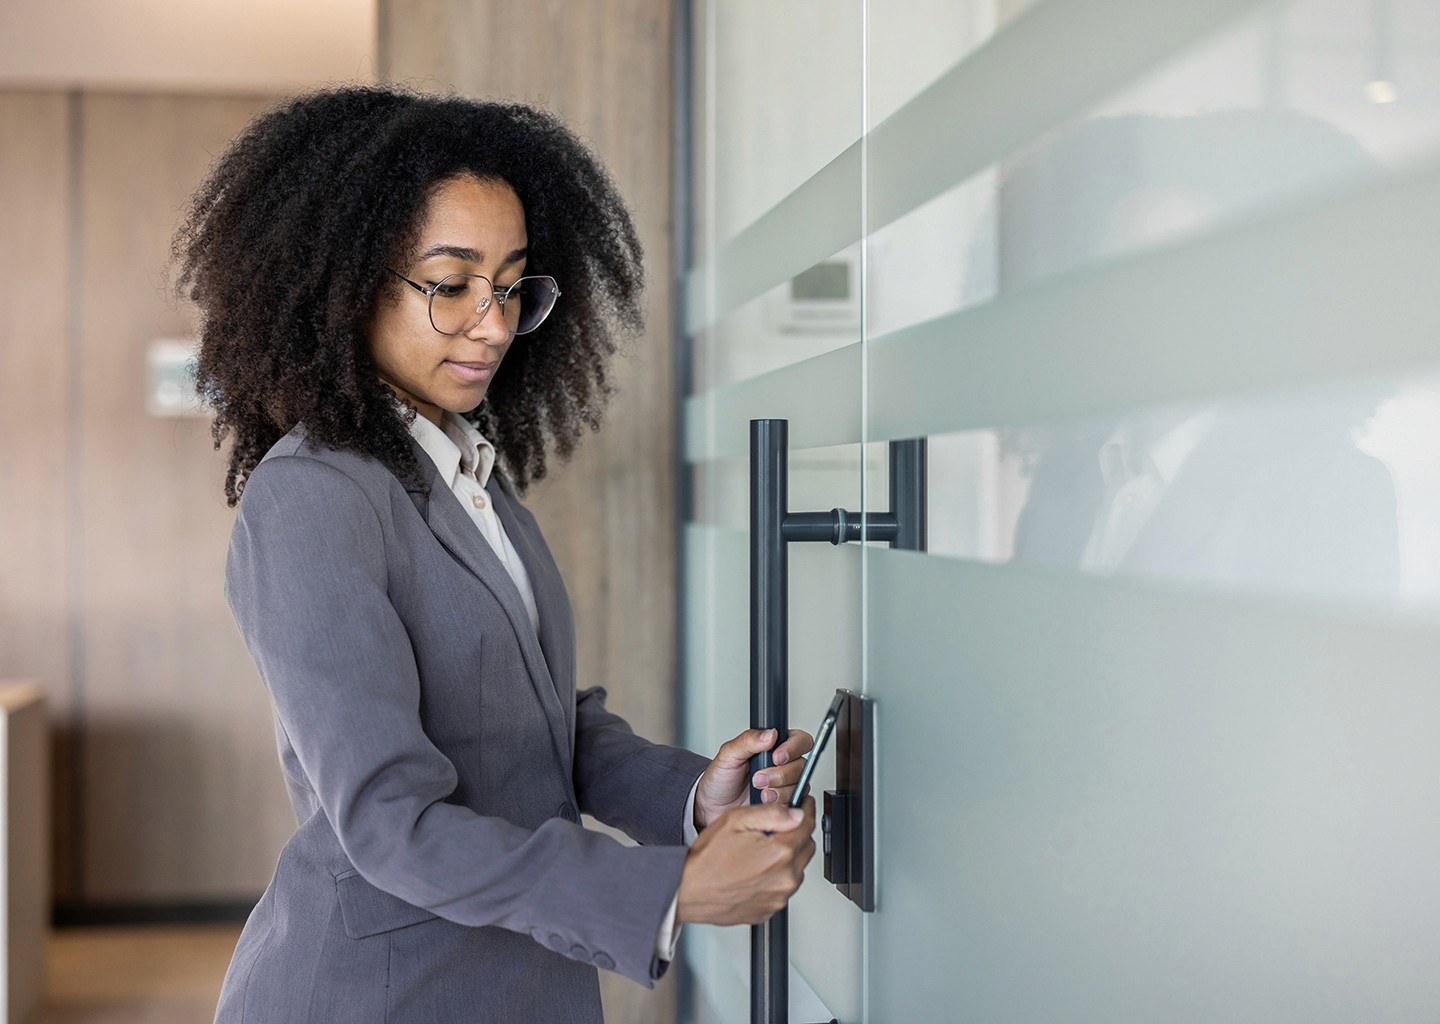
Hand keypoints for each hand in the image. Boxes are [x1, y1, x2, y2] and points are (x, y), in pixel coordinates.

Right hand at [675, 798, 816, 925]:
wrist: (686, 891)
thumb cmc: (706, 859)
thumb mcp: (735, 820)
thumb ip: (772, 814)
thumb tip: (796, 813)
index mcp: (780, 852)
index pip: (808, 825)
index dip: (807, 810)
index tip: (805, 805)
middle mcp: (784, 878)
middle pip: (807, 848)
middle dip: (797, 834)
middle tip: (776, 829)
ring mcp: (778, 897)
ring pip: (797, 870)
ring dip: (787, 858)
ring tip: (759, 852)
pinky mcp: (769, 910)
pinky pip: (782, 889)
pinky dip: (775, 878)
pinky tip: (755, 871)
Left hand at [693, 727, 814, 829]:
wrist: (712, 808)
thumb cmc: (720, 779)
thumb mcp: (728, 755)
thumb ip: (748, 741)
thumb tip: (770, 734)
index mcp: (773, 746)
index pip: (799, 740)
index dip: (793, 748)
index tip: (776, 757)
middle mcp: (783, 765)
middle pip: (801, 765)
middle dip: (780, 774)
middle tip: (759, 779)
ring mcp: (785, 785)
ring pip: (800, 785)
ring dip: (780, 790)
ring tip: (760, 792)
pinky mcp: (785, 804)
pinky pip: (795, 803)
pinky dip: (781, 803)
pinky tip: (765, 802)